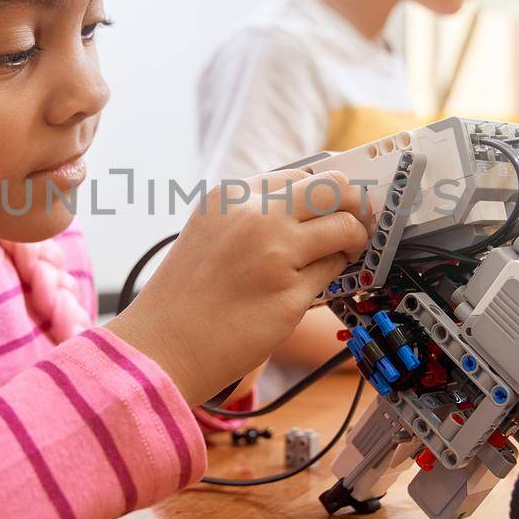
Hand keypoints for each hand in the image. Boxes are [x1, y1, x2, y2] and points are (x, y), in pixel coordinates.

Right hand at [106, 170, 369, 404]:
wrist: (163, 345)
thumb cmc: (187, 293)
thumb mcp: (211, 229)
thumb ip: (255, 211)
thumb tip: (315, 203)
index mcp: (233, 195)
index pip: (305, 173)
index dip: (329, 189)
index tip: (339, 202)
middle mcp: (256, 218)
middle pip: (336, 188)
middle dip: (354, 203)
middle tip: (355, 221)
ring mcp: (276, 257)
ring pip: (345, 229)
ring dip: (352, 242)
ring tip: (339, 256)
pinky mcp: (290, 298)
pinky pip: (333, 274)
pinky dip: (330, 279)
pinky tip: (307, 287)